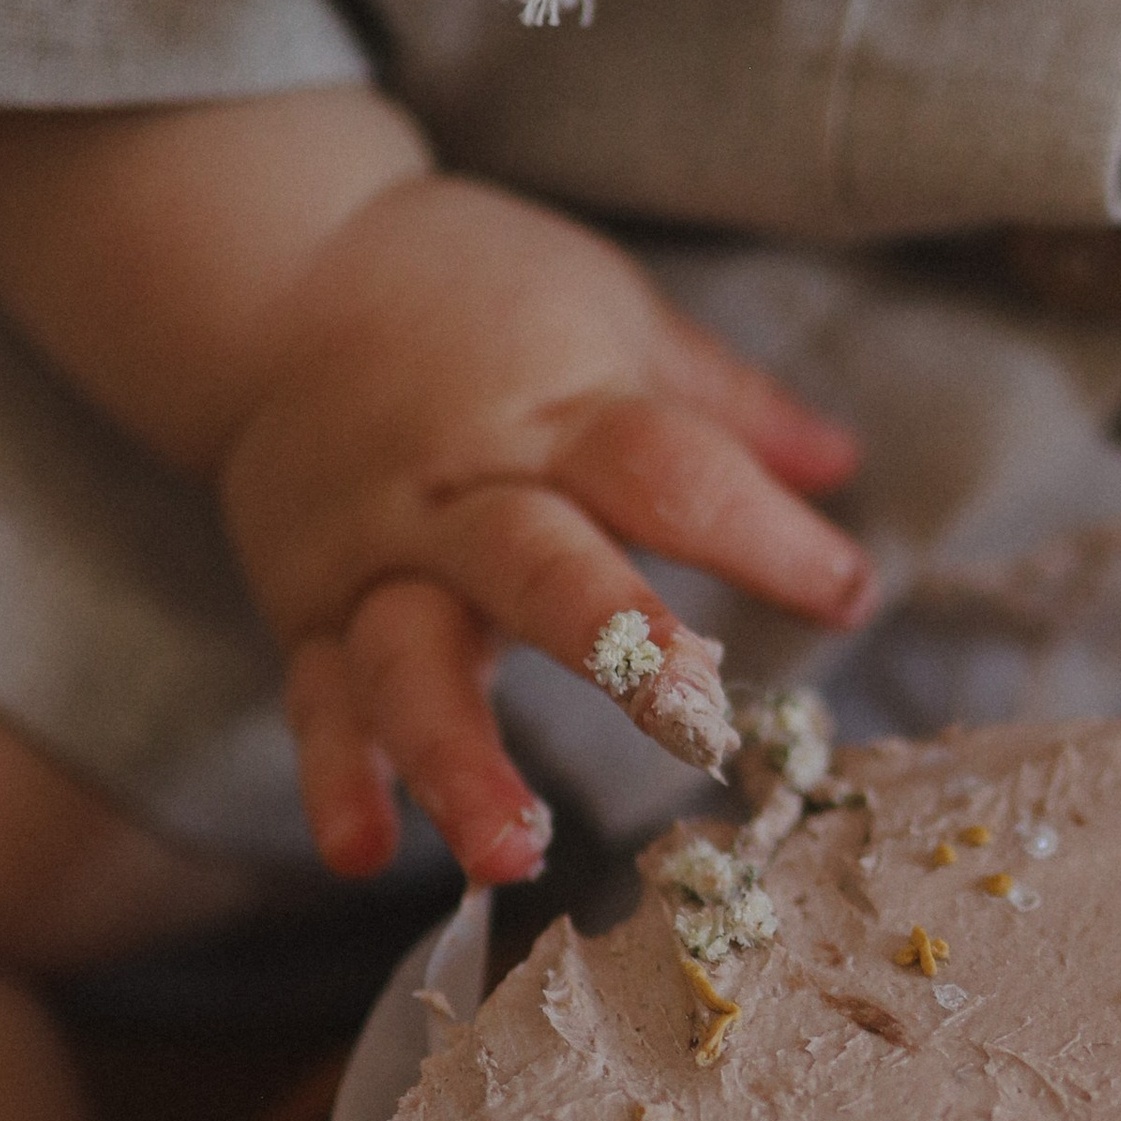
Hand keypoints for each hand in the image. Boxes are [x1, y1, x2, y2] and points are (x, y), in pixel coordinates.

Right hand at [220, 175, 871, 886]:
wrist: (271, 269)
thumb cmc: (467, 291)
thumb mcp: (606, 310)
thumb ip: (722, 401)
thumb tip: (843, 459)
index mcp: (556, 410)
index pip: (668, 472)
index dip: (762, 532)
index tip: (849, 590)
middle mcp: (462, 492)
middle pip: (541, 570)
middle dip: (617, 649)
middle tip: (695, 725)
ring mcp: (376, 559)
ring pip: (413, 659)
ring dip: (459, 758)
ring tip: (510, 852)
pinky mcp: (307, 609)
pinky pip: (318, 699)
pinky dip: (336, 776)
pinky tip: (363, 851)